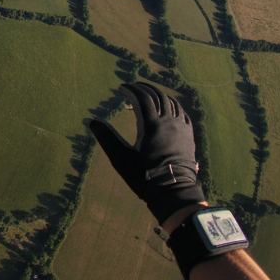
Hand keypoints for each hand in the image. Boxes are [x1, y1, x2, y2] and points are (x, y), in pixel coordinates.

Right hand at [89, 82, 205, 224]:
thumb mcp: (121, 158)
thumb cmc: (144, 176)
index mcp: (151, 125)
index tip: (121, 88)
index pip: (141, 98)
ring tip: (148, 95)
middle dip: (143, 89)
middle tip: (133, 87)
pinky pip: (181, 112)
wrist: (173, 192)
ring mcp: (181, 127)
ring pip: (171, 102)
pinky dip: (172, 104)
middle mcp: (168, 122)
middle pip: (157, 96)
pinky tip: (166, 108)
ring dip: (158, 95)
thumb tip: (91, 121)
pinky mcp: (188, 134)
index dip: (130, 90)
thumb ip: (106, 138)